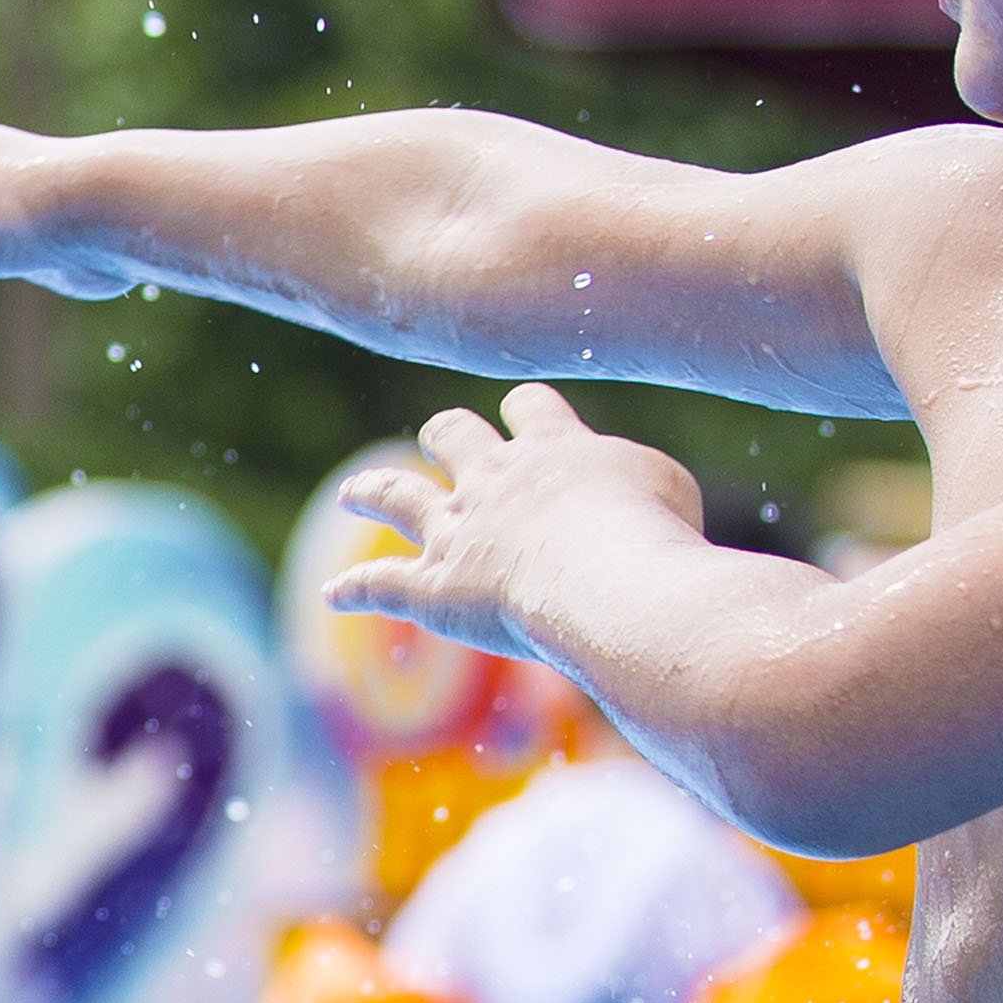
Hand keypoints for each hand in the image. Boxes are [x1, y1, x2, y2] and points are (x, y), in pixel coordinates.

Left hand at [319, 383, 704, 661]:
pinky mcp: (434, 587)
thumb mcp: (671, 489)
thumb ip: (645, 487)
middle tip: (442, 436)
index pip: (531, 408)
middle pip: (456, 434)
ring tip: (354, 493)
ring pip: (398, 496)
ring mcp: (457, 531)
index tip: (525, 413)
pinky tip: (332, 595)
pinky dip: (354, 588)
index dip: (527, 410)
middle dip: (448, 434)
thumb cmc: (655, 535)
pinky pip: (381, 583)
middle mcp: (493, 479)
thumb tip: (646, 507)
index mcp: (553, 447)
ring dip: (372, 491)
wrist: (609, 577)